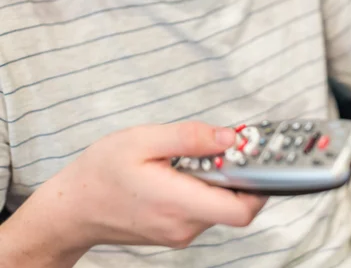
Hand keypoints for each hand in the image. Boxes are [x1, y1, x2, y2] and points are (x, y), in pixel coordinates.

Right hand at [47, 122, 265, 250]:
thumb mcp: (144, 140)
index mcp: (178, 203)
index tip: (253, 153)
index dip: (259, 182)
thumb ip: (190, 138)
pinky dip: (203, 187)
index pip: (242, 209)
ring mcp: (178, 232)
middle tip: (224, 143)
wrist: (74, 207)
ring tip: (196, 153)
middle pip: (233, 204)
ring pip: (217, 206)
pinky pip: (201, 209)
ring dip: (218, 179)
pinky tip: (183, 167)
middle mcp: (184, 225)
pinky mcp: (173, 230)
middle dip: (237, 172)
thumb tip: (228, 136)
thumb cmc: (101, 172)